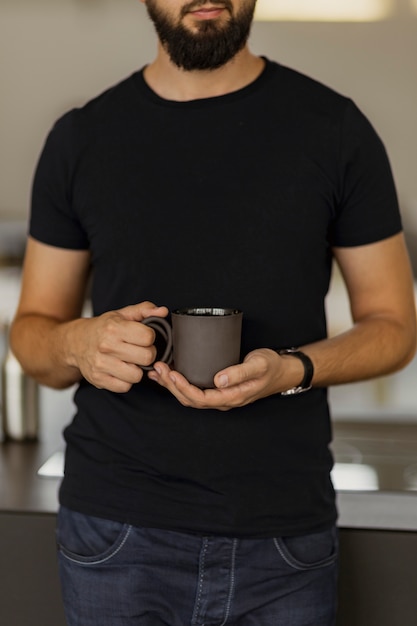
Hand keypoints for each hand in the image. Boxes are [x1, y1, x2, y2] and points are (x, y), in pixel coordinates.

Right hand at [70, 301, 167, 392]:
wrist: (76, 342)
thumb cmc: (103, 328)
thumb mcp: (122, 314)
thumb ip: (145, 310)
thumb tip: (163, 311)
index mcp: (114, 327)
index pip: (148, 337)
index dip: (149, 337)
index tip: (142, 337)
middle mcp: (106, 346)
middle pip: (147, 357)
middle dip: (146, 354)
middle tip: (138, 350)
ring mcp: (101, 364)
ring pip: (137, 375)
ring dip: (137, 370)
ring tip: (129, 361)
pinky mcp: (98, 379)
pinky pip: (125, 387)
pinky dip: (126, 381)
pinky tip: (121, 370)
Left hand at [147, 348, 288, 410]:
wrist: (282, 371)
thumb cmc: (271, 366)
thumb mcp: (258, 365)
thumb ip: (240, 372)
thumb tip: (219, 380)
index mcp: (231, 397)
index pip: (201, 398)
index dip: (184, 388)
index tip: (172, 374)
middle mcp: (223, 400)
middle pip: (191, 399)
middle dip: (172, 386)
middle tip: (159, 368)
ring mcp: (220, 396)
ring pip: (190, 396)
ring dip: (173, 385)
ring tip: (158, 371)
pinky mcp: (218, 388)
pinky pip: (195, 390)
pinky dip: (180, 383)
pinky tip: (169, 374)